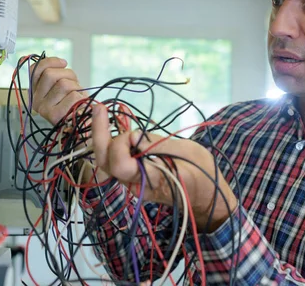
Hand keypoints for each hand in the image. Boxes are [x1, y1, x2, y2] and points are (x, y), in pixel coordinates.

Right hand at [29, 57, 86, 124]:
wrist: (81, 123)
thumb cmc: (73, 102)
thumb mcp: (63, 87)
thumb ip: (58, 76)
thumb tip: (61, 62)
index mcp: (35, 91)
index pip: (35, 70)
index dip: (50, 62)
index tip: (64, 63)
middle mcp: (36, 100)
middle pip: (50, 74)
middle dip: (68, 74)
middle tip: (74, 83)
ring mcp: (44, 108)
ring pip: (63, 84)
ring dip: (76, 87)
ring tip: (77, 96)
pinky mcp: (54, 115)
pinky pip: (72, 96)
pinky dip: (81, 97)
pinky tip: (79, 104)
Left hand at [91, 104, 237, 231]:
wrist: (204, 197)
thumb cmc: (202, 173)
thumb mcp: (188, 152)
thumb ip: (159, 145)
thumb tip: (133, 137)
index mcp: (153, 179)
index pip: (122, 166)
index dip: (122, 145)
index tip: (136, 134)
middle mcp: (137, 184)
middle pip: (106, 162)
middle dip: (100, 134)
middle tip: (100, 108)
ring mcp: (132, 182)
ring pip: (105, 161)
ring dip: (101, 135)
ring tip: (101, 110)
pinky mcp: (133, 177)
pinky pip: (113, 160)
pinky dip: (109, 141)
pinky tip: (109, 123)